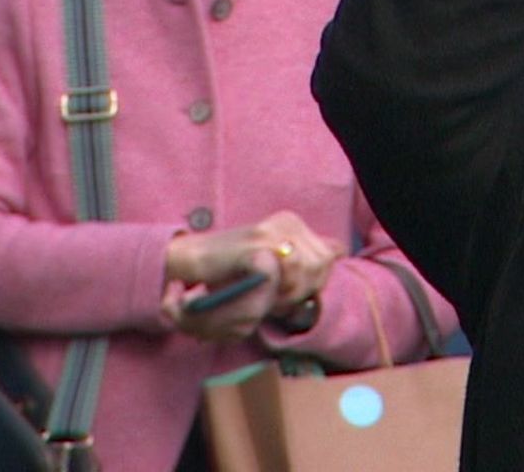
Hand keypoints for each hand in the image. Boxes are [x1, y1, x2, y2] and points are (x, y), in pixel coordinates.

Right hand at [164, 210, 344, 339]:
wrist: (184, 264)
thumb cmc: (229, 274)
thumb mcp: (274, 268)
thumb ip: (306, 260)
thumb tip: (339, 251)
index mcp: (294, 225)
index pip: (331, 256)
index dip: (315, 281)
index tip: (291, 293)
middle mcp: (287, 222)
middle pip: (322, 266)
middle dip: (302, 290)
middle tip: (274, 301)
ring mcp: (271, 231)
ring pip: (305, 270)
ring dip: (285, 294)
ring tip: (263, 298)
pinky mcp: (255, 245)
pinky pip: (280, 276)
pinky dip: (268, 293)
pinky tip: (252, 294)